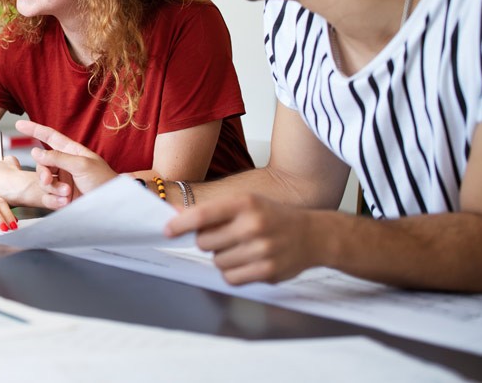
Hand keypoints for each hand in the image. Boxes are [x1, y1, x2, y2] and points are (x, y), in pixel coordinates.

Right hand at [16, 120, 116, 208]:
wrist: (111, 205)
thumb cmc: (104, 181)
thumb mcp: (81, 165)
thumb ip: (57, 158)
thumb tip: (35, 152)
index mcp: (71, 152)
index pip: (50, 137)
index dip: (35, 129)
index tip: (20, 124)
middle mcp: (65, 165)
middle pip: (42, 164)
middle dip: (43, 173)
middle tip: (49, 180)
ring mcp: (63, 181)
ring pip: (43, 181)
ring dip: (52, 189)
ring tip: (66, 195)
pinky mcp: (62, 196)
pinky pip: (47, 196)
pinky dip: (54, 200)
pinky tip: (65, 202)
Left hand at [165, 194, 320, 284]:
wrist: (314, 235)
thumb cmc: (272, 217)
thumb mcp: (246, 203)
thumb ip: (212, 210)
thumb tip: (174, 215)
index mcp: (245, 203)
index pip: (202, 215)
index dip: (179, 224)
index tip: (167, 230)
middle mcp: (253, 225)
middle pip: (204, 242)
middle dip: (208, 242)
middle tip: (225, 237)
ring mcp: (261, 250)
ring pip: (216, 262)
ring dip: (222, 258)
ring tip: (242, 248)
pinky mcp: (267, 271)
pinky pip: (230, 278)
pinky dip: (233, 273)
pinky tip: (247, 262)